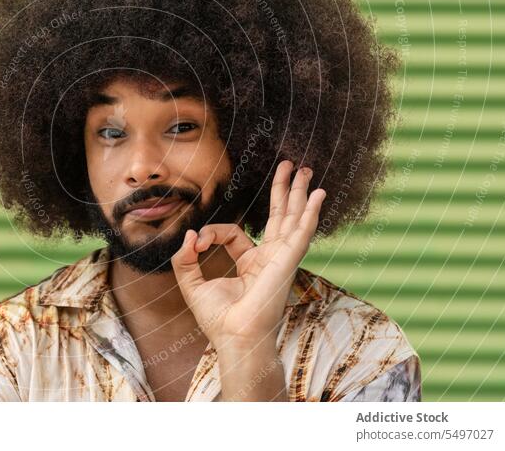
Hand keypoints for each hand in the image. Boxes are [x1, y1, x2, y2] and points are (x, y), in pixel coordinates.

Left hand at [170, 160, 325, 351]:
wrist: (234, 338)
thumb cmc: (218, 319)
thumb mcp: (192, 283)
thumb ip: (185, 258)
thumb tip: (190, 234)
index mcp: (250, 263)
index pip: (234, 233)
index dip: (213, 232)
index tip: (197, 242)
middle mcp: (270, 258)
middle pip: (280, 216)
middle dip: (285, 191)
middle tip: (292, 166)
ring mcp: (282, 259)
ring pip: (293, 218)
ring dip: (300, 193)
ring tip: (307, 170)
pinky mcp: (287, 261)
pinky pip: (301, 232)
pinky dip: (311, 213)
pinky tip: (319, 195)